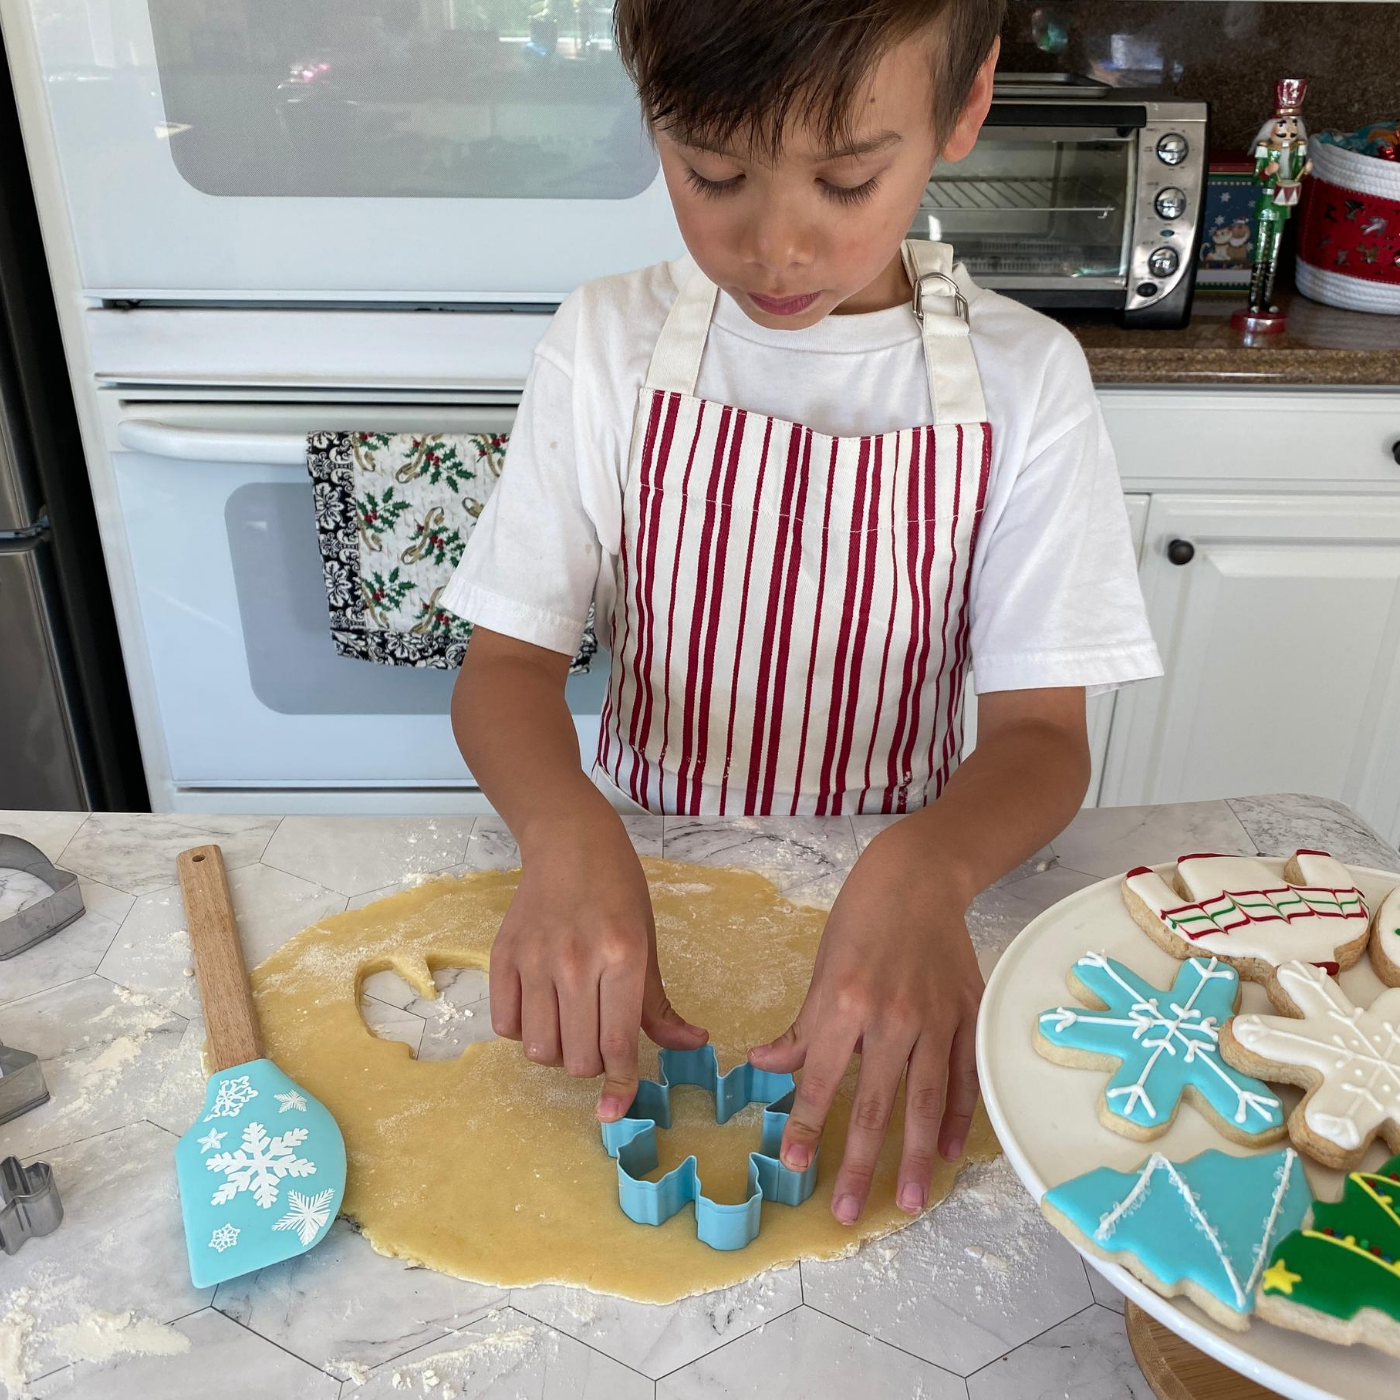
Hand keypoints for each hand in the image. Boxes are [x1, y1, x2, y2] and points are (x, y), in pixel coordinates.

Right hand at [489, 815, 707, 1121]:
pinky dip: (523, 1030)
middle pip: (577, 1057)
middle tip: (597, 1040)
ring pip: (539, 1049)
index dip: (618, 1085)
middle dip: (590, 1065)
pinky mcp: (502, 956)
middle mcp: (578, 962)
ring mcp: (536, 959)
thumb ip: (659, 1004)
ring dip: (556, 1051)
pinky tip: (539, 1009)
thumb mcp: (648, 943)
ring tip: (568, 1026)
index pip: (618, 1043)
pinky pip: (506, 1025)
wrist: (569, 842)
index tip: (615, 1109)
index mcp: (623, 957)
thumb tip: (691, 1046)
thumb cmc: (618, 891)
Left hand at [747, 822, 981, 1224]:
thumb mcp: (822, 968)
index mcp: (844, 1002)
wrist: (919, 877)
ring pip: (926, 1099)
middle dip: (859, 1161)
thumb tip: (765, 1067)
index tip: (794, 1167)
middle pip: (875, 1102)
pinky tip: (948, 1152)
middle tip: (846, 1210)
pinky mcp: (968, 1012)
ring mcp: (936, 1016)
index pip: (821, 1079)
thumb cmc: (861, 919)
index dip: (807, 1126)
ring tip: (908, 1201)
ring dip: (915, 1155)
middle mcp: (890, 1016)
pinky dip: (960, 1116)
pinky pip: (965, 1075)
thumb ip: (803, 1027)